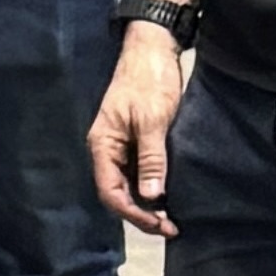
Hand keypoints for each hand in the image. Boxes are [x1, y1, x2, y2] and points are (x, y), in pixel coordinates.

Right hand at [89, 27, 188, 238]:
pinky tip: (168, 194)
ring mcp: (121, 144)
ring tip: (172, 217)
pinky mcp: (135, 139)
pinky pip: (138, 172)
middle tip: (171, 227)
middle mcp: (108, 148)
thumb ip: (151, 159)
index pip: (110, 192)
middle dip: (141, 214)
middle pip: (117, 193)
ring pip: (128, 184)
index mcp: (103, 144)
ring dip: (147, 203)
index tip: (160, 224)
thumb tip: (151, 196)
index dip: (133, 213)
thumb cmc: (149, 81)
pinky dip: (151, 187)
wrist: (152, 48)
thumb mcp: (152, 121)